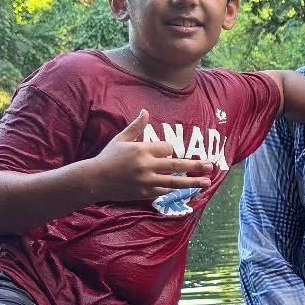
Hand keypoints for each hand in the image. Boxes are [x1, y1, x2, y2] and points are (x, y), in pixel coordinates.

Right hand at [90, 109, 214, 201]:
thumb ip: (136, 127)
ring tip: (207, 182)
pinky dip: (175, 190)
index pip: (167, 148)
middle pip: (176, 165)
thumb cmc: (108, 157)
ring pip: (174, 182)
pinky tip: (188, 190)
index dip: (170, 150)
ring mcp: (146, 181)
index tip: (167, 152)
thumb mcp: (121, 139)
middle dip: (195, 165)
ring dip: (192, 182)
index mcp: (142, 150)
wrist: (94, 180)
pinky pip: (164, 191)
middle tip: (210, 165)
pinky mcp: (144, 193)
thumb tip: (145, 111)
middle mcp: (146, 166)